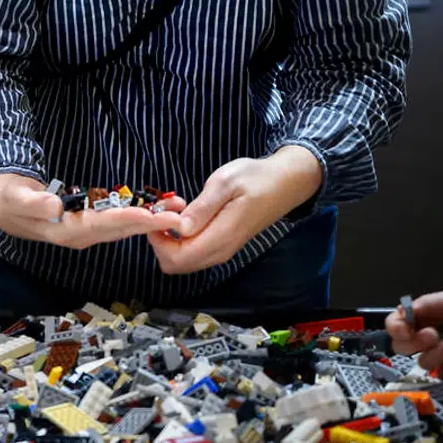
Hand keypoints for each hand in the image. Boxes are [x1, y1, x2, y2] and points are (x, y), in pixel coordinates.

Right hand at [0, 173, 184, 249]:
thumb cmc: (5, 199)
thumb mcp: (12, 197)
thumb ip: (31, 203)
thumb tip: (53, 208)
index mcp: (64, 230)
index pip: (102, 226)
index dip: (126, 219)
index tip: (149, 215)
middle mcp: (79, 233)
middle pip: (120, 229)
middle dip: (150, 221)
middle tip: (179, 214)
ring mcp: (85, 228)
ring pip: (123, 225)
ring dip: (150, 218)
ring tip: (176, 208)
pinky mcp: (88, 220)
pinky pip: (117, 218)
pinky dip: (138, 212)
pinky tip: (155, 207)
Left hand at [146, 147, 321, 275]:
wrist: (285, 183)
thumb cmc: (255, 178)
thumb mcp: (225, 182)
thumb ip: (203, 207)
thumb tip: (180, 229)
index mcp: (220, 237)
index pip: (176, 259)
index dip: (157, 240)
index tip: (158, 214)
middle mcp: (219, 251)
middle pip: (175, 264)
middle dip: (160, 240)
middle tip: (166, 210)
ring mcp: (221, 250)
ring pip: (182, 259)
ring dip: (170, 238)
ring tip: (178, 208)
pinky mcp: (222, 244)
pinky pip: (193, 251)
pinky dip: (181, 237)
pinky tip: (186, 213)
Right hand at [384, 288, 442, 377]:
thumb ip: (427, 305)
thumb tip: (402, 312)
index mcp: (418, 318)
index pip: (393, 325)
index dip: (395, 329)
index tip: (405, 330)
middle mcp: (422, 338)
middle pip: (401, 348)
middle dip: (416, 342)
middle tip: (434, 335)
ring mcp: (437, 355)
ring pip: (422, 362)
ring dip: (440, 352)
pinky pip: (442, 373)